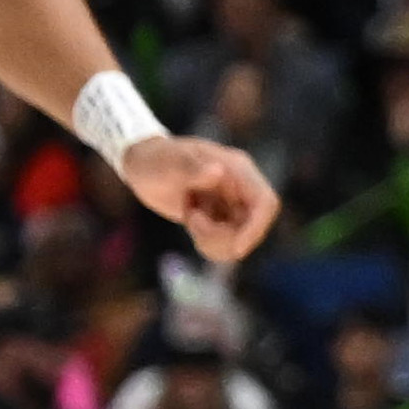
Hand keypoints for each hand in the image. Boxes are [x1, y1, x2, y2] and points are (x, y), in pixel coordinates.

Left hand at [119, 134, 278, 263]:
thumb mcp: (168, 164)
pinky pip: (227, 242)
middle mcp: (241, 187)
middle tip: (195, 226)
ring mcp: (233, 204)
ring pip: (240, 238)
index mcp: (237, 169)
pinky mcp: (222, 218)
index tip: (236, 249)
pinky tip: (192, 223)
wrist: (143, 166)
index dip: (257, 229)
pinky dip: (209, 243)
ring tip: (191, 219)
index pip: (265, 202)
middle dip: (226, 238)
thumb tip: (218, 171)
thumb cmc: (155, 160)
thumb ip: (192, 168)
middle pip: (254, 226)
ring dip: (214, 241)